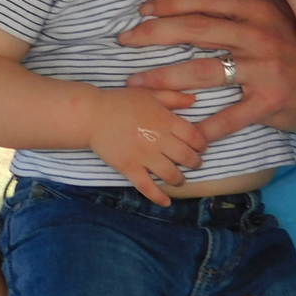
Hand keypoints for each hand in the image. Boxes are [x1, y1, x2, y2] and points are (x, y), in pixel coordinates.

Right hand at [88, 87, 206, 205]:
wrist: (93, 116)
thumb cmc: (122, 102)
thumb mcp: (151, 93)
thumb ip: (174, 97)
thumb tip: (194, 100)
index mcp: (167, 121)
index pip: (194, 136)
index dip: (201, 144)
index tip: (203, 148)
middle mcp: (159, 140)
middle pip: (186, 156)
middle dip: (195, 163)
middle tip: (196, 164)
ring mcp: (145, 156)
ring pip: (170, 173)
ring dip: (180, 179)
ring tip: (182, 180)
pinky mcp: (129, 168)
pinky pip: (147, 186)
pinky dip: (158, 196)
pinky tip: (166, 203)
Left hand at [119, 0, 295, 141]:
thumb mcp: (292, 12)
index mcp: (261, 11)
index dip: (172, 2)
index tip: (145, 9)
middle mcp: (260, 36)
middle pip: (196, 30)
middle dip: (154, 34)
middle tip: (125, 39)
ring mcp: (265, 69)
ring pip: (203, 71)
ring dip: (162, 77)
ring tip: (134, 81)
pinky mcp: (268, 102)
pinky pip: (228, 117)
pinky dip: (202, 128)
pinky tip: (178, 132)